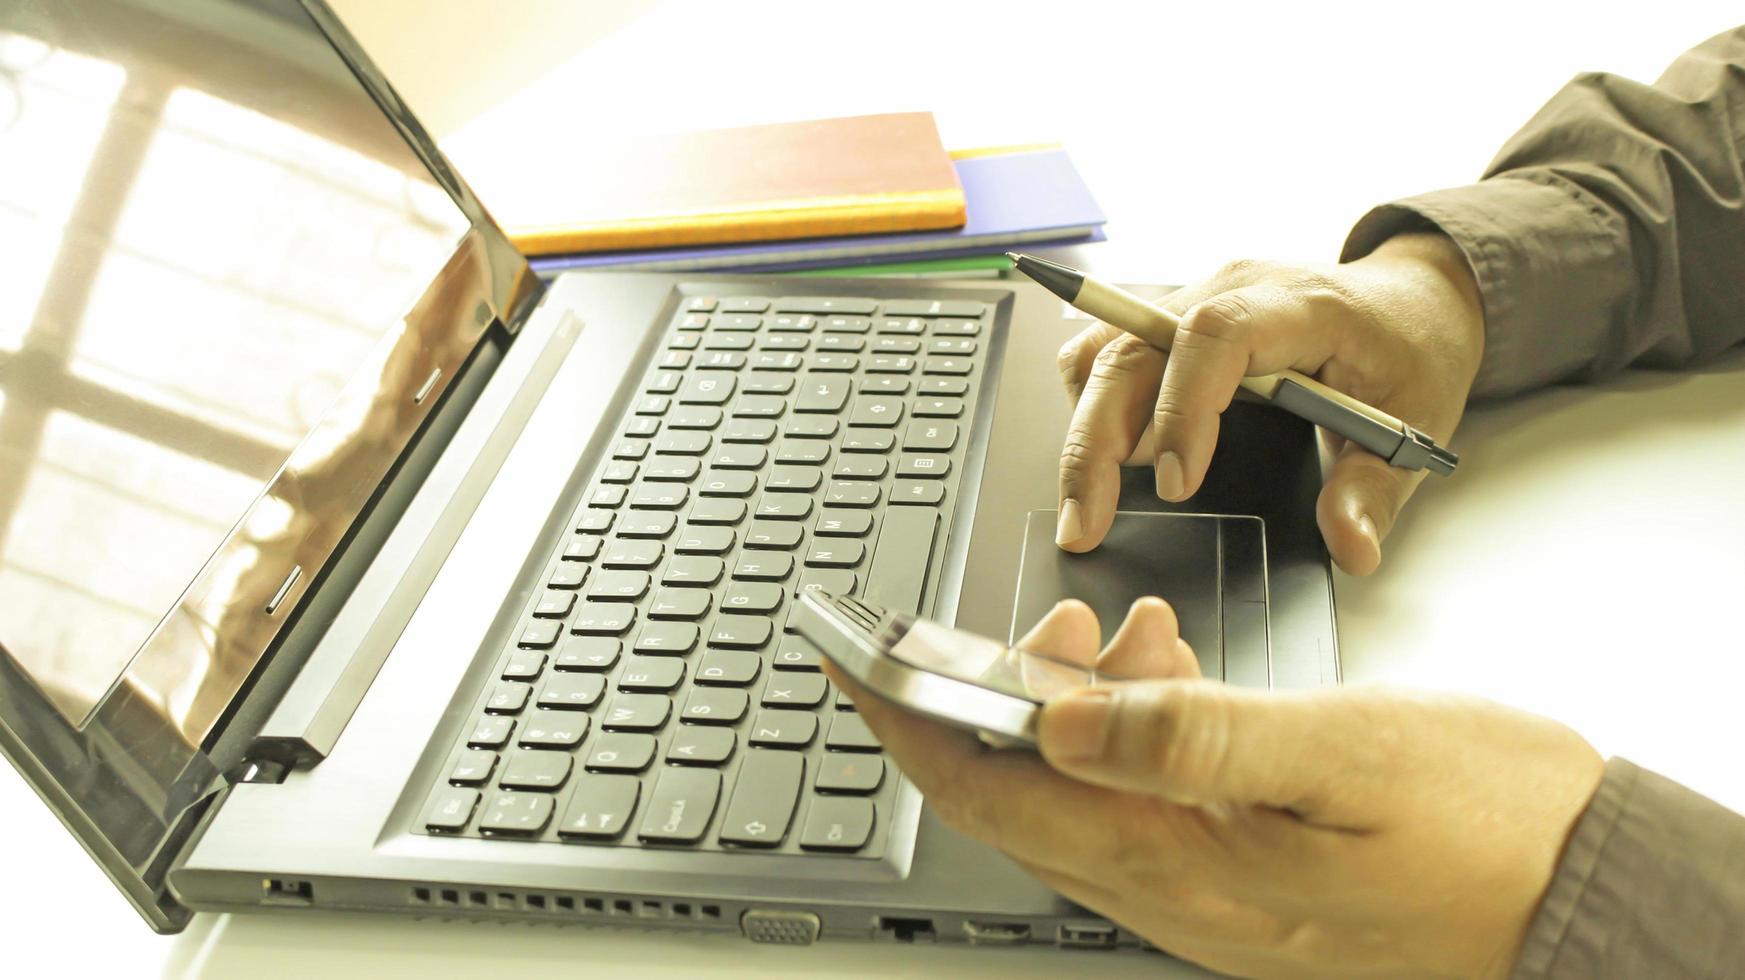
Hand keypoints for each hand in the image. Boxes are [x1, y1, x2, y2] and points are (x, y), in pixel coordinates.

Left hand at [832, 600, 1602, 978]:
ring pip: (1082, 797)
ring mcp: (1207, 898)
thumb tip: (1059, 715)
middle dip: (993, 703)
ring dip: (1076, 711)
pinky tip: (1175, 677)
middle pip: (1021, 798)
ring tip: (1129, 635)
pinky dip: (1136, 734)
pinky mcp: (1243, 881)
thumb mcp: (1342, 753)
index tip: (853, 662)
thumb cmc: (1489, 828)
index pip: (991, 792)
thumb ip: (1191, 737)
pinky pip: (1144, 808)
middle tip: (1030, 626)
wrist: (1589, 895)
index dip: (907, 723)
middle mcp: (1175, 896)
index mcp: (1181, 866)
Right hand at [1054, 232, 1484, 573]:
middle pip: (1135, 346)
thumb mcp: (1414, 425)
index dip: (1182, 407)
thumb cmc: (1410, 351)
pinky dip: (1093, 403)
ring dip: (1085, 426)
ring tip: (1090, 502)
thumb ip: (1374, 490)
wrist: (1408, 300)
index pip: (1216, 335)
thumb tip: (1350, 547)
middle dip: (1096, 440)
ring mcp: (1195, 297)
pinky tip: (1113, 457)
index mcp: (1301, 305)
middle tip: (1084, 522)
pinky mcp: (1171, 316)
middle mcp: (1234, 288)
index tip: (1175, 484)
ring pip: (1105, 348)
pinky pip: (1106, 349)